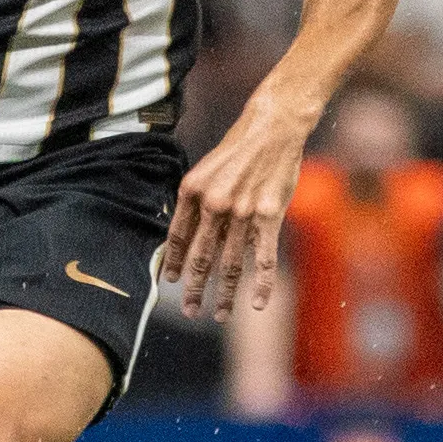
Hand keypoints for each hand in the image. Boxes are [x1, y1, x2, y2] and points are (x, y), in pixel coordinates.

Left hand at [168, 101, 314, 319]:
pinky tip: (260, 304)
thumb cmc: (240, 147)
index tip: (170, 281)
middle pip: (201, 257)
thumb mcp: (207, 169)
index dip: (173, 262)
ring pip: (230, 264)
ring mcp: (242, 212)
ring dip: (224, 294)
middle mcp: (214, 203)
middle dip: (194, 288)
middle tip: (189, 311)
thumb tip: (190, 235)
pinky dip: (263, 285)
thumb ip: (198, 201)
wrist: (273, 126)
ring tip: (219, 314)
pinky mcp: (269, 216)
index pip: (177, 236)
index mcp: (192, 190)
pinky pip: (264, 258)